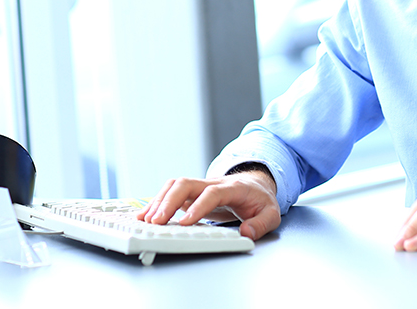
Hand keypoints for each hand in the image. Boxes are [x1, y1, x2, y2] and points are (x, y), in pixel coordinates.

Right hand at [138, 170, 280, 240]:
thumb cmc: (260, 200)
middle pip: (186, 184)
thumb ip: (261, 224)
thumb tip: (246, 233)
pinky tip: (146, 215)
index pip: (212, 193)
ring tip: (146, 220)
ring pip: (175, 186)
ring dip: (159, 201)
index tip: (185, 223)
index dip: (198, 207)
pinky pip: (171, 192)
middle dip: (169, 202)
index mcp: (233, 188)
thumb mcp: (271, 213)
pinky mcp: (192, 193)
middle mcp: (213, 183)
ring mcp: (200, 186)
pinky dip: (157, 202)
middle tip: (157, 222)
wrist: (255, 184)